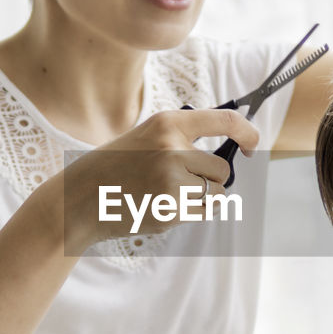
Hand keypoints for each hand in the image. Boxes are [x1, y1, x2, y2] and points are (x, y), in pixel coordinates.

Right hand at [60, 108, 259, 246]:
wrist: (81, 199)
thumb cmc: (115, 168)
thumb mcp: (145, 138)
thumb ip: (181, 139)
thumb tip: (229, 153)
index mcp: (166, 123)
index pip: (225, 121)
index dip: (247, 132)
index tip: (252, 145)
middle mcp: (172, 148)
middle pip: (222, 169)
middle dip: (210, 179)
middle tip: (180, 182)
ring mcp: (172, 181)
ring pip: (216, 194)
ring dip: (202, 198)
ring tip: (167, 195)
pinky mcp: (171, 209)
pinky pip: (204, 212)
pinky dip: (192, 213)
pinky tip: (162, 206)